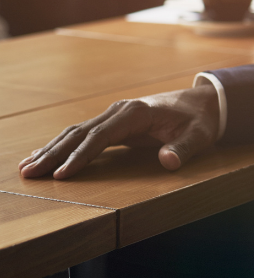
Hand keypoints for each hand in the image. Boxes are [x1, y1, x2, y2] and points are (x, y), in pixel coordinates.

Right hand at [18, 84, 219, 179]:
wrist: (204, 102)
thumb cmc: (200, 120)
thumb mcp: (199, 135)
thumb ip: (184, 148)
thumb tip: (168, 161)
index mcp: (136, 113)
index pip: (101, 135)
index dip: (80, 155)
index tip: (61, 174)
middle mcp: (120, 111)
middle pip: (80, 133)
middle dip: (53, 153)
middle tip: (29, 173)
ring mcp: (115, 115)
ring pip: (76, 132)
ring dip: (51, 149)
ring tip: (26, 168)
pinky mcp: (114, 123)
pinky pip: (83, 135)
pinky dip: (62, 146)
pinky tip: (44, 157)